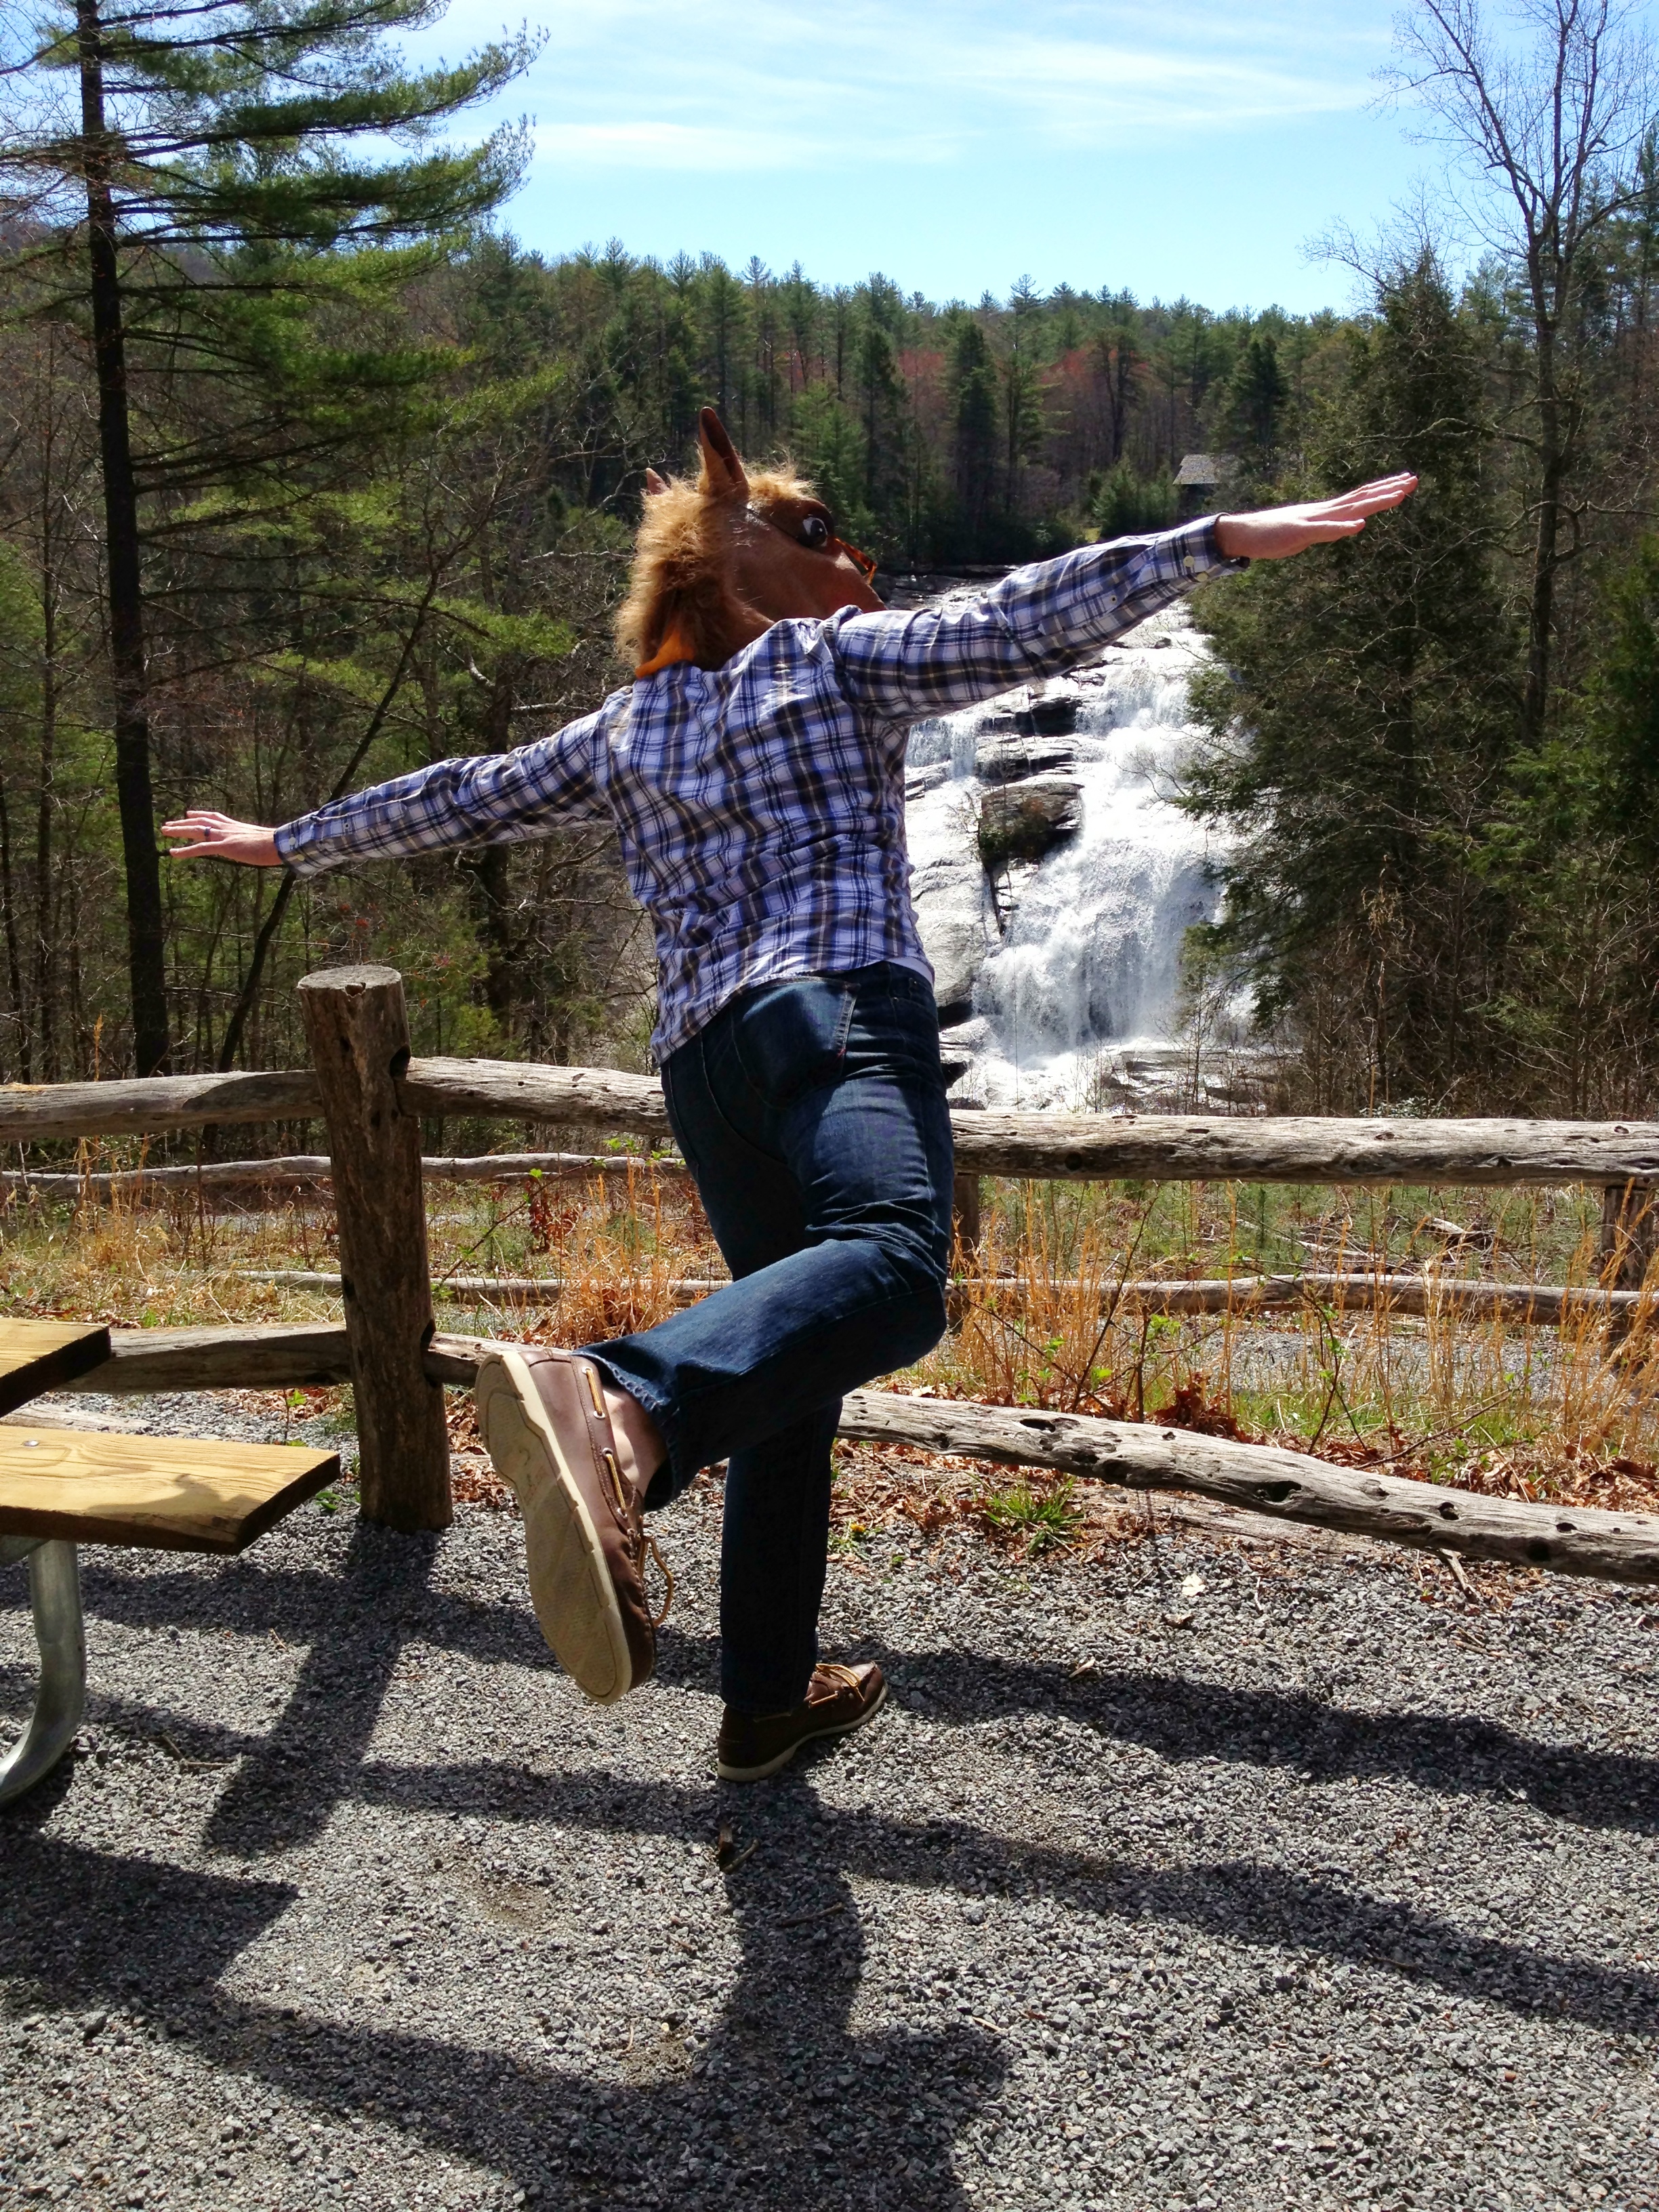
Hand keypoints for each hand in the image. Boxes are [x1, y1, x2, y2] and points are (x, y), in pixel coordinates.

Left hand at [162, 811, 281, 866]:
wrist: (279, 844)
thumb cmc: (275, 845)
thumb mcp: (261, 841)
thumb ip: (254, 841)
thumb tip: (260, 847)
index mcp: (236, 826)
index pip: (214, 817)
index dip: (200, 814)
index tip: (189, 813)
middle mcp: (227, 828)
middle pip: (200, 822)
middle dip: (183, 823)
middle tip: (168, 823)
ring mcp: (224, 836)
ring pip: (196, 831)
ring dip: (178, 831)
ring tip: (164, 831)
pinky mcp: (224, 846)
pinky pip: (200, 848)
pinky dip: (185, 850)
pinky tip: (173, 852)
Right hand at [1215, 473, 1416, 560]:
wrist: (1243, 533)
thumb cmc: (1272, 535)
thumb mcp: (1306, 534)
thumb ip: (1327, 530)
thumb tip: (1345, 527)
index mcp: (1326, 512)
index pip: (1360, 497)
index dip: (1383, 489)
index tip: (1405, 482)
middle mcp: (1324, 511)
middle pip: (1361, 497)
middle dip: (1388, 489)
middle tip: (1414, 479)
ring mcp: (1313, 520)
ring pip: (1350, 509)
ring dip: (1375, 502)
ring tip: (1399, 495)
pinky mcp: (1300, 532)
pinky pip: (1325, 530)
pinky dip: (1343, 527)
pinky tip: (1360, 525)